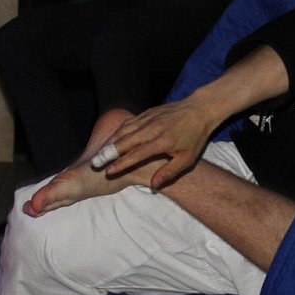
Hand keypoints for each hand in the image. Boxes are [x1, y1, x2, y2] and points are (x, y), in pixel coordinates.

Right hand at [93, 97, 218, 188]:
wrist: (199, 110)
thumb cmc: (194, 137)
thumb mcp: (187, 159)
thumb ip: (170, 172)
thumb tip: (153, 185)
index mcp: (161, 142)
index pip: (136, 154)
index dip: (121, 164)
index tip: (108, 172)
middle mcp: (151, 129)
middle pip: (124, 142)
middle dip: (108, 153)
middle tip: (95, 164)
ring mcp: (148, 119)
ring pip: (124, 131)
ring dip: (109, 142)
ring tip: (98, 154)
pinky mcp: (147, 113)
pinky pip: (128, 123)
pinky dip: (117, 131)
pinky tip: (111, 139)